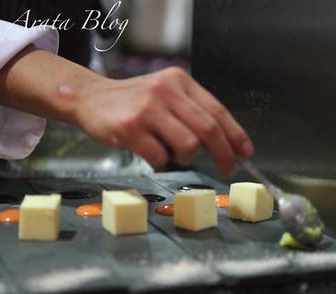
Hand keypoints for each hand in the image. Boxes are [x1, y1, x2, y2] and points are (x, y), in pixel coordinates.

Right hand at [73, 67, 253, 176]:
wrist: (90, 97)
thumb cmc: (132, 101)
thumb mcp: (164, 93)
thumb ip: (190, 110)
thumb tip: (222, 142)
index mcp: (179, 81)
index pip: (217, 110)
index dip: (236, 135)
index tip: (246, 153)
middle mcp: (166, 91)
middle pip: (208, 129)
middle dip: (224, 155)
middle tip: (227, 169)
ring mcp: (147, 109)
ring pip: (187, 146)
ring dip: (184, 158)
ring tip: (169, 151)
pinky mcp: (130, 128)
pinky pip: (160, 157)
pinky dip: (161, 163)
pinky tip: (151, 154)